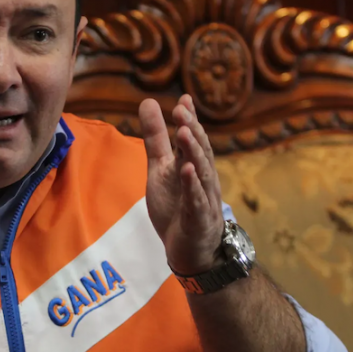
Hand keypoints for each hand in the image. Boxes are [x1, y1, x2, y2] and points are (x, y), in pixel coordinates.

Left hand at [139, 94, 224, 275]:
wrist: (191, 252)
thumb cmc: (177, 207)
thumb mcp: (160, 169)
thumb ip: (156, 138)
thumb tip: (148, 102)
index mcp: (192, 166)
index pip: (193, 139)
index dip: (189, 119)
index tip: (183, 99)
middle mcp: (202, 180)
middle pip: (200, 152)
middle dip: (192, 130)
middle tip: (181, 109)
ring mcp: (203, 200)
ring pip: (202, 173)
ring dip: (194, 152)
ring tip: (184, 132)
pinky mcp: (199, 221)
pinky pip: (197, 202)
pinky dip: (192, 187)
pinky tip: (187, 171)